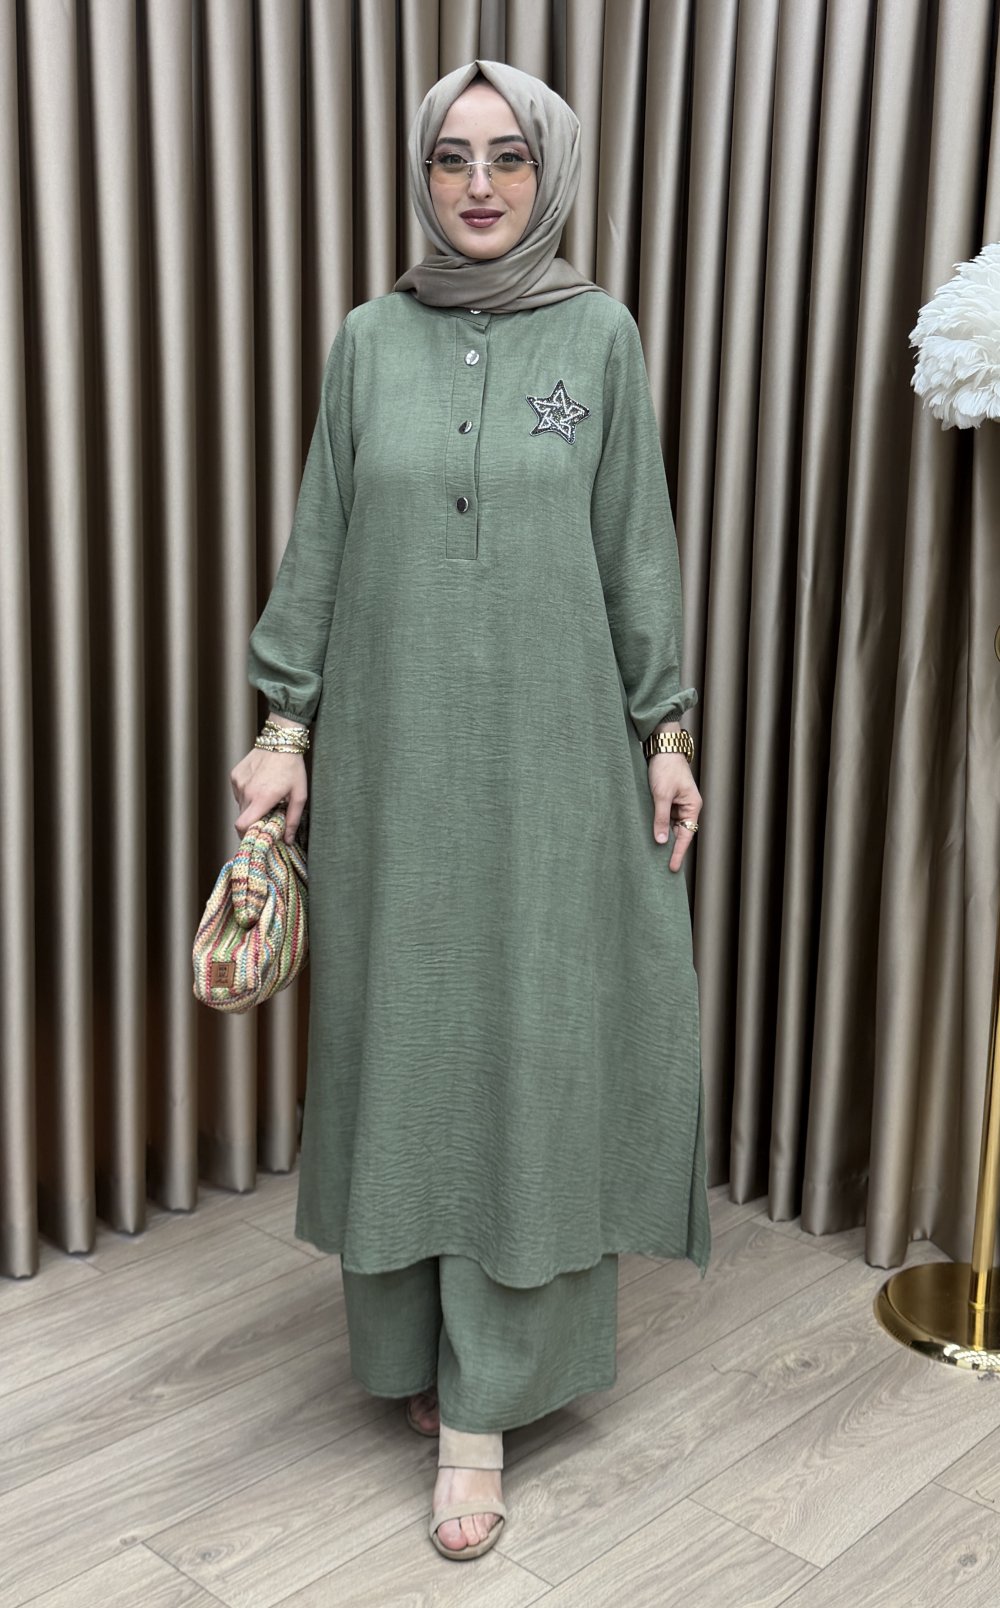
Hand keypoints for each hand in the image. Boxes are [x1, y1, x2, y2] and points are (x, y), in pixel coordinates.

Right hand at [230, 748, 307, 844]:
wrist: (281, 741)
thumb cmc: (293, 767)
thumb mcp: (299, 795)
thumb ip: (293, 820)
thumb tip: (288, 840)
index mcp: (262, 798)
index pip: (242, 825)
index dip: (246, 835)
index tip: (256, 835)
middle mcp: (246, 791)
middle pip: (242, 817)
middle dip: (253, 821)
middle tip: (268, 815)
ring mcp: (239, 782)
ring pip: (240, 805)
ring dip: (251, 806)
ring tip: (266, 796)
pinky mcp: (235, 775)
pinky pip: (238, 792)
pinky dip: (247, 794)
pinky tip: (260, 785)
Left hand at [647, 754, 701, 871]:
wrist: (662, 747)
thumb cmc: (665, 768)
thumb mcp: (661, 794)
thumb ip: (660, 818)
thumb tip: (661, 840)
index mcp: (692, 806)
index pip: (686, 835)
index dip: (678, 853)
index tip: (672, 868)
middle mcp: (686, 807)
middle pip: (680, 833)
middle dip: (670, 849)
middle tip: (661, 868)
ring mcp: (676, 804)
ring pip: (670, 826)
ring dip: (662, 837)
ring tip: (652, 856)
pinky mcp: (667, 800)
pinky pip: (663, 818)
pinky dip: (657, 826)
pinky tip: (649, 836)